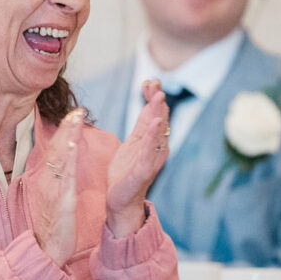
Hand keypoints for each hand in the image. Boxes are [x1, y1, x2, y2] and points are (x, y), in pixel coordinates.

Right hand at [33, 108, 83, 266]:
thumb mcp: (54, 200)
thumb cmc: (51, 227)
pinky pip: (63, 175)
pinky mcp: (59, 200)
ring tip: (75, 117)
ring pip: (58, 157)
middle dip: (65, 127)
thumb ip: (57, 183)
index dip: (63, 132)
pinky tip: (71, 144)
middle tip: (75, 109)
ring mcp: (52, 189)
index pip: (54, 150)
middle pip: (55, 148)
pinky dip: (66, 157)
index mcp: (47, 180)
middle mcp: (47, 181)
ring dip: (66, 135)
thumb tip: (61, 169)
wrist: (44, 250)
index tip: (72, 115)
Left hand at [106, 79, 169, 237]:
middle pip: (160, 118)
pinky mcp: (144, 169)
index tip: (150, 80)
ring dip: (158, 112)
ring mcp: (152, 158)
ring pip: (158, 131)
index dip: (153, 96)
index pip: (155, 113)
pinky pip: (150, 150)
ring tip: (158, 96)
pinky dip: (153, 135)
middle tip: (155, 82)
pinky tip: (154, 122)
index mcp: (152, 140)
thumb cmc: (126, 171)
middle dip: (157, 100)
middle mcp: (157, 148)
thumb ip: (141, 125)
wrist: (120, 199)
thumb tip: (149, 103)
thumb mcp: (133, 142)